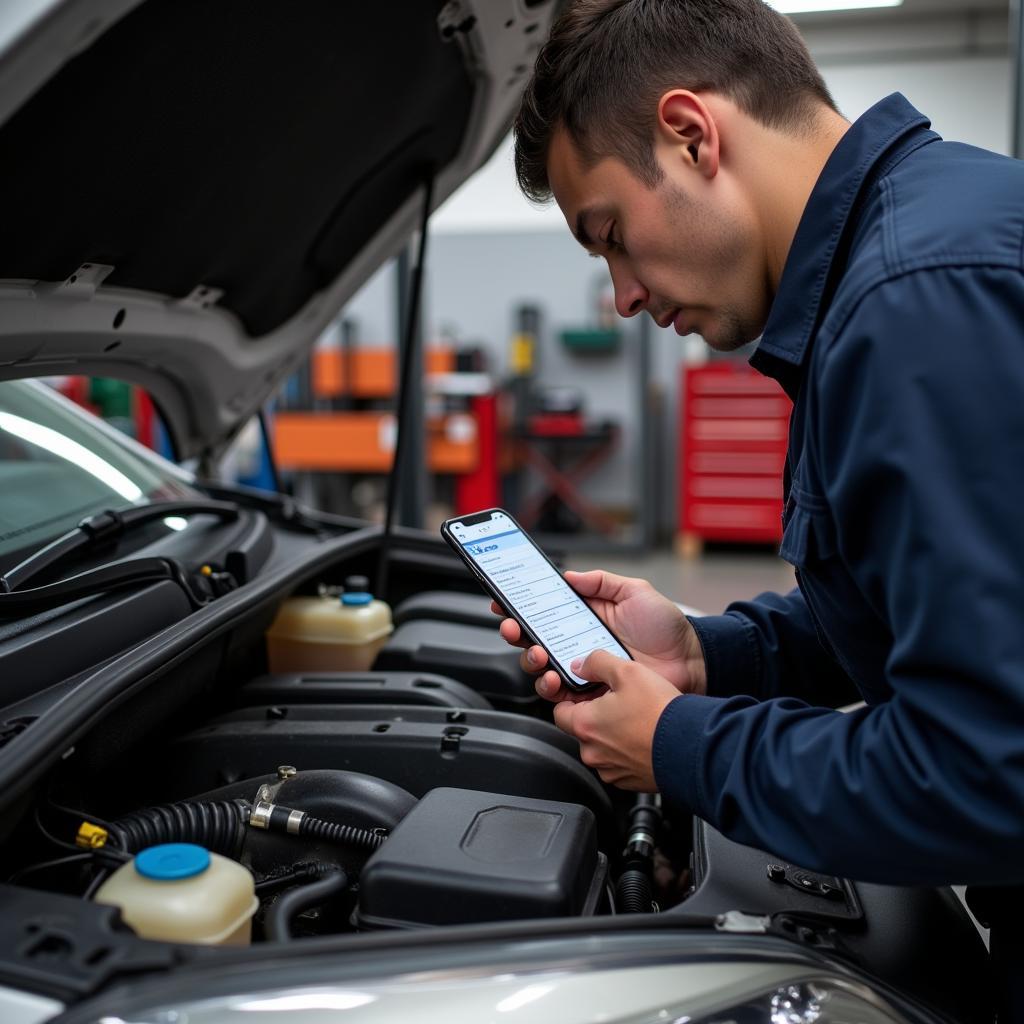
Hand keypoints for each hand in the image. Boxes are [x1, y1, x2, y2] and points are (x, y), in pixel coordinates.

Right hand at [493, 569, 706, 700]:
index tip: (502, 601)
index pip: (544, 610)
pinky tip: (554, 677)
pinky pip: (562, 694)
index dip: (520, 606)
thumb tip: (569, 575)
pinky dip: (551, 687)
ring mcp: (583, 668)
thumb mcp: (634, 591)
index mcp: (584, 616)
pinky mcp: (591, 693)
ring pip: (541, 667)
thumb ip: (601, 582)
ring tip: (538, 655)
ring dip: (530, 660)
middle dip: (516, 633)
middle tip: (514, 629)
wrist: (690, 661)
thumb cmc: (667, 627)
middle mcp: (578, 642)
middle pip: (534, 639)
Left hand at [551, 649, 681, 789]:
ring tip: (637, 718)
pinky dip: (628, 750)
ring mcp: (610, 770)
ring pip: (601, 746)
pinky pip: (619, 762)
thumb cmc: (660, 713)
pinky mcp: (628, 781)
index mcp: (585, 725)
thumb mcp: (628, 671)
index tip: (587, 692)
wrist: (691, 747)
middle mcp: (592, 752)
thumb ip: (598, 663)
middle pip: (582, 729)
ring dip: (613, 733)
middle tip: (620, 701)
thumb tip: (582, 665)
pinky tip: (645, 736)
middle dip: (597, 715)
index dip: (572, 698)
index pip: (559, 711)